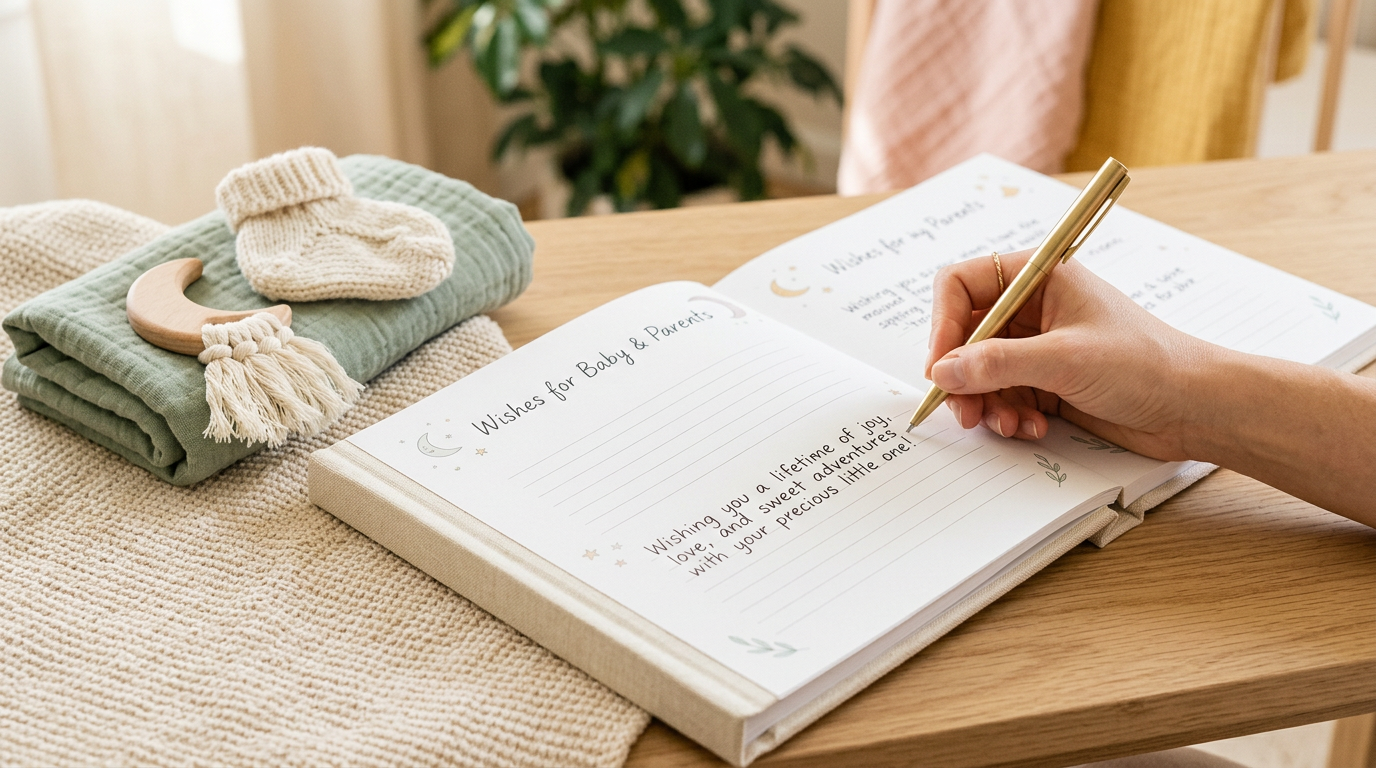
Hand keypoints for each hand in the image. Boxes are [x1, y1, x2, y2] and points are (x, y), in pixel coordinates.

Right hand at [924, 249, 1213, 460]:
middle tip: (963, 410)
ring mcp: (1038, 346)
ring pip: (980, 371)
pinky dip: (1008, 415)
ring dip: (985, 402)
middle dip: (961, 375)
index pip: (962, 285)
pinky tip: (1031, 428)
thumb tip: (943, 372)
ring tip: (1005, 424)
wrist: (1194, 407)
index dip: (943, 324)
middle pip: (965, 335)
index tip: (940, 366)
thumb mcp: (1064, 359)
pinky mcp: (1046, 381)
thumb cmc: (1146, 364)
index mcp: (1039, 277)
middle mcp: (1033, 307)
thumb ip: (997, 364)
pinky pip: (1003, 396)